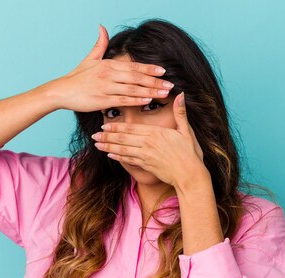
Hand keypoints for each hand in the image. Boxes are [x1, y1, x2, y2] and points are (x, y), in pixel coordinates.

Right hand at [50, 25, 173, 111]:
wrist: (61, 91)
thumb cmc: (77, 77)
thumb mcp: (89, 59)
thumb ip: (99, 44)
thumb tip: (102, 27)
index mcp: (108, 65)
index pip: (133, 66)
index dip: (149, 69)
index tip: (163, 71)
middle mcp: (109, 75)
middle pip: (136, 77)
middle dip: (155, 81)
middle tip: (170, 84)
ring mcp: (106, 88)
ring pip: (133, 89)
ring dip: (150, 91)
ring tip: (164, 94)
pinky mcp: (102, 100)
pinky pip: (123, 100)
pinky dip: (136, 100)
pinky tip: (147, 101)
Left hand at [91, 92, 205, 186]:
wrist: (190, 175)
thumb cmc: (190, 153)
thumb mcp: (187, 130)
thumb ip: (180, 113)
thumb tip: (181, 94)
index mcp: (156, 133)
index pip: (132, 128)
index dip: (116, 127)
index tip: (105, 125)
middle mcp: (148, 143)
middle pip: (123, 138)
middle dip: (107, 136)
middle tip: (94, 135)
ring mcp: (146, 156)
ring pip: (122, 149)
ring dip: (108, 146)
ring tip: (96, 145)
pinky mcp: (146, 166)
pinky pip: (129, 160)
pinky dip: (118, 157)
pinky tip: (109, 155)